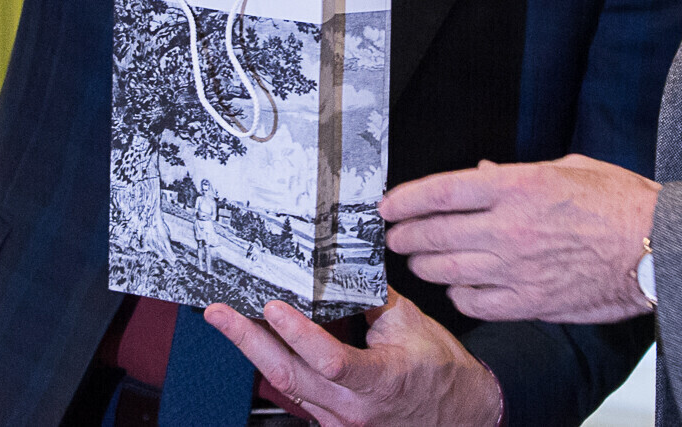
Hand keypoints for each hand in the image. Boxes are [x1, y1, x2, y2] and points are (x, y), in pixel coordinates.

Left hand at [204, 291, 502, 426]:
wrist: (460, 415)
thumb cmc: (441, 374)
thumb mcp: (413, 326)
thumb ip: (373, 299)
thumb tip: (340, 269)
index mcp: (379, 382)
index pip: (330, 361)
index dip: (298, 334)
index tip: (273, 307)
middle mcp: (352, 410)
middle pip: (289, 377)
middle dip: (248, 341)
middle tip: (221, 314)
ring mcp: (338, 422)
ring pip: (286, 386)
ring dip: (255, 351)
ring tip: (229, 320)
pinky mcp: (332, 423)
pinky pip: (296, 393)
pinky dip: (275, 364)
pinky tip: (260, 343)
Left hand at [380, 155, 658, 322]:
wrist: (657, 250)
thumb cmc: (621, 204)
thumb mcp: (569, 168)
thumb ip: (517, 174)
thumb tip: (481, 175)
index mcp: (518, 185)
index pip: (441, 191)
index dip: (405, 199)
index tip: (387, 205)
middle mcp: (509, 227)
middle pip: (433, 233)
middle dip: (405, 236)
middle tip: (395, 236)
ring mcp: (516, 268)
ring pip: (446, 270)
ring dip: (425, 265)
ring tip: (419, 260)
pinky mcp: (529, 302)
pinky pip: (474, 302)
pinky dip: (458, 294)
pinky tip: (458, 287)